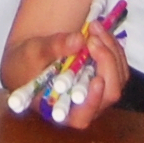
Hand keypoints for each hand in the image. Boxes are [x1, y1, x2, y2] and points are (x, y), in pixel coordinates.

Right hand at [1, 25, 127, 130]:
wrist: (29, 61)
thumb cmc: (26, 65)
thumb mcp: (32, 54)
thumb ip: (53, 48)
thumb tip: (78, 40)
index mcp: (63, 112)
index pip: (83, 116)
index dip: (93, 101)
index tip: (96, 80)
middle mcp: (85, 107)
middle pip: (109, 94)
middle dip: (106, 63)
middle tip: (93, 37)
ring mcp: (98, 93)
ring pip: (118, 78)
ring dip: (111, 49)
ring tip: (94, 26)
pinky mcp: (104, 79)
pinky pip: (118, 67)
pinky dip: (112, 47)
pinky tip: (99, 31)